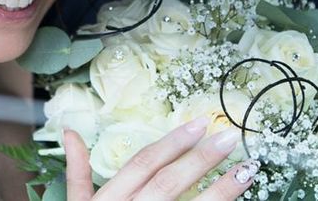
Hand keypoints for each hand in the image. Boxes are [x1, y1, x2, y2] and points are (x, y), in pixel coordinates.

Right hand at [64, 118, 258, 199]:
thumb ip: (77, 171)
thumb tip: (70, 133)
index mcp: (109, 200)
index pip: (144, 163)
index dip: (172, 142)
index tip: (199, 125)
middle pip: (168, 181)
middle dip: (201, 158)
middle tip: (229, 138)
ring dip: (222, 189)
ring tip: (247, 170)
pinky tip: (238, 199)